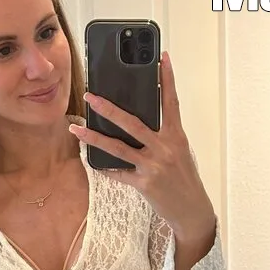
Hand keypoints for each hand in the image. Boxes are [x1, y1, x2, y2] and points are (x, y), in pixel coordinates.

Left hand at [70, 50, 215, 245]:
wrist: (192, 211)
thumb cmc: (185, 180)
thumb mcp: (180, 153)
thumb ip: (164, 137)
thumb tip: (141, 125)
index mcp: (176, 137)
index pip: (171, 102)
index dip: (167, 79)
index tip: (162, 57)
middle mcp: (164, 148)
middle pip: (132, 123)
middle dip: (108, 108)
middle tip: (90, 96)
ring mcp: (153, 166)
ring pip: (118, 148)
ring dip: (94, 137)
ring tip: (77, 128)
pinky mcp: (144, 184)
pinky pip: (119, 173)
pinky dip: (106, 168)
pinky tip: (93, 163)